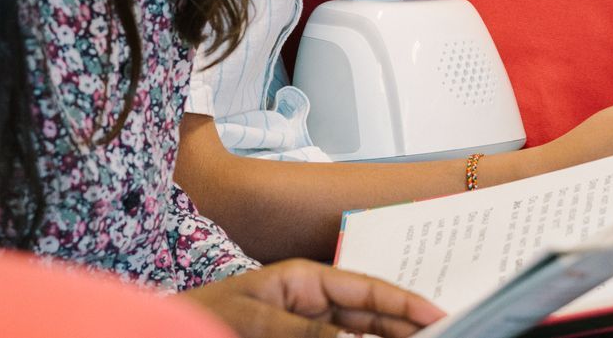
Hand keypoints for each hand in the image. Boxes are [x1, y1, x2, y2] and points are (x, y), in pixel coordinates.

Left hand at [183, 261, 444, 337]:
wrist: (168, 333)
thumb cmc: (199, 317)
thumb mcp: (254, 321)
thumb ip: (305, 335)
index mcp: (302, 280)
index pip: (365, 289)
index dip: (404, 303)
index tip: (439, 315)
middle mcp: (310, 303)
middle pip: (371, 316)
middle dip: (406, 328)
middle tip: (444, 336)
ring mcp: (306, 329)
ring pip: (359, 336)